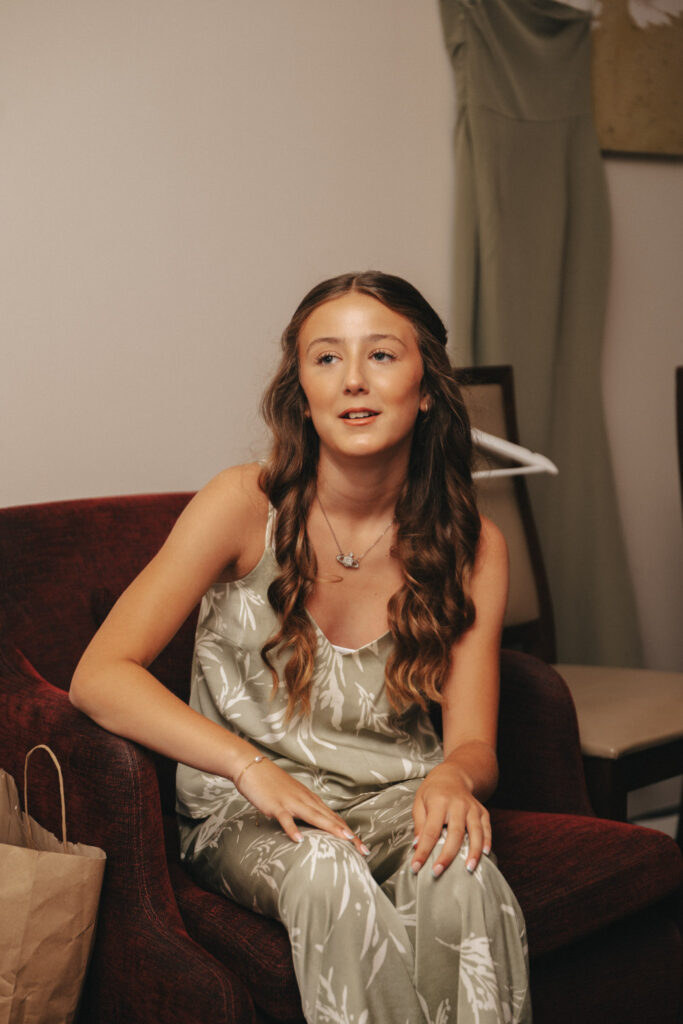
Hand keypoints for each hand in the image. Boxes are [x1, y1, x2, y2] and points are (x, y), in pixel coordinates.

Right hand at [235, 755, 368, 855]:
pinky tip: (298, 840)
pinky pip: (285, 819)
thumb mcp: (293, 798)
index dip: (349, 832)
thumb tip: (314, 826)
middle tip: (364, 849)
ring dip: (330, 827)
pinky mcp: (276, 805)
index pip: (334, 818)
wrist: (253, 767)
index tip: (363, 847)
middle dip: (348, 834)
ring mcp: (291, 802)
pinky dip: (292, 828)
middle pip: (330, 818)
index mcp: (310, 800)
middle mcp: (305, 800)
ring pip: (314, 816)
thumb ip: (304, 811)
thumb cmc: (272, 785)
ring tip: (345, 839)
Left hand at [411, 762, 491, 876]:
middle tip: (437, 872)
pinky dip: (487, 841)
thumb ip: (419, 824)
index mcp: (439, 802)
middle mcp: (458, 804)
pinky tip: (485, 855)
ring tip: (469, 869)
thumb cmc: (433, 792)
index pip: (430, 831)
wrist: (453, 775)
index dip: (423, 850)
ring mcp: (472, 808)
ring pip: (476, 832)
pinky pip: (487, 828)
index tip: (416, 867)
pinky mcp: (483, 812)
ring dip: (473, 852)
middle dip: (447, 855)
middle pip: (455, 833)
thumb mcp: (419, 802)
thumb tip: (417, 846)